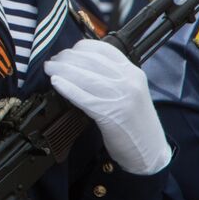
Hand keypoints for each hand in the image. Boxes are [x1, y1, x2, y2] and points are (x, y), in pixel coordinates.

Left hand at [44, 39, 171, 174]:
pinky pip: (83, 96)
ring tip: (49, 70)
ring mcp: (120, 96)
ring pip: (84, 76)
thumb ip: (111, 76)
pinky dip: (67, 88)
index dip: (79, 48)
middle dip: (65, 58)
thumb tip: (79, 63)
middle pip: (89, 61)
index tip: (66, 52)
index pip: (102, 49)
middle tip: (52, 62)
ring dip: (61, 70)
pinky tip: (56, 83)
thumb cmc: (134, 121)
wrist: (149, 150)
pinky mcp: (110, 113)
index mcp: (133, 72)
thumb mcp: (129, 91)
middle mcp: (128, 80)